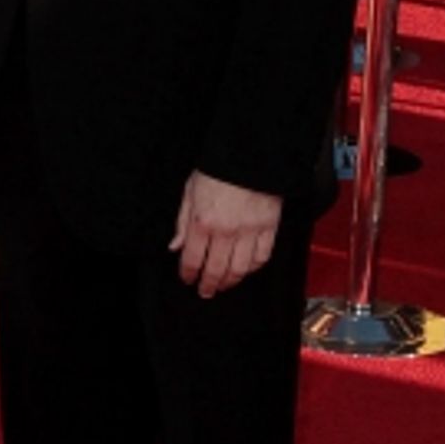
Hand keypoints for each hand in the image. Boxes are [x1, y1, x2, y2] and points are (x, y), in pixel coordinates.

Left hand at [169, 171, 282, 297]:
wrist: (251, 153)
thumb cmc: (220, 167)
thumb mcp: (190, 190)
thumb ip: (182, 220)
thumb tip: (175, 245)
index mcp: (203, 221)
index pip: (192, 259)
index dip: (188, 274)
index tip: (187, 278)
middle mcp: (226, 231)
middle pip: (215, 270)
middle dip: (208, 285)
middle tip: (205, 291)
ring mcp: (249, 231)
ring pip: (240, 269)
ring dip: (230, 281)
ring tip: (225, 284)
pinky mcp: (269, 227)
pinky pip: (262, 256)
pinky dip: (254, 267)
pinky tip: (247, 269)